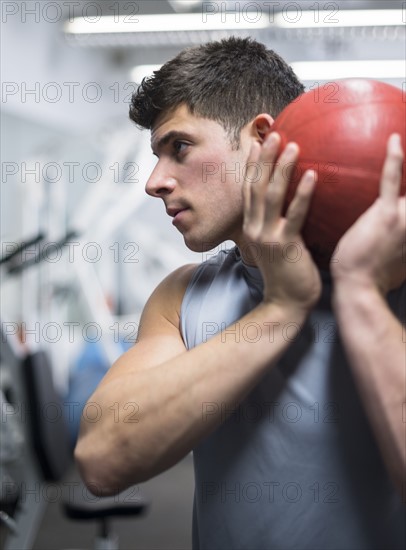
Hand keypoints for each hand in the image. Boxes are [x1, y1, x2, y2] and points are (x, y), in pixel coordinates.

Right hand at [242, 132, 320, 312]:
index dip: (252, 165)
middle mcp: (255, 228)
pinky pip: (295, 214)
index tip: (257, 143)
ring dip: (282, 168)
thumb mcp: (273, 245)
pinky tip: (311, 175)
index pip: (249, 190)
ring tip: (292, 146)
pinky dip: (302, 194)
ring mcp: (267, 236)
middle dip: (265, 158)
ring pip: (271, 195)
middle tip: (274, 134)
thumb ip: (275, 224)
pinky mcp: (284, 245)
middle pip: (257, 186)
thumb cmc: (284, 273)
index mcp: (251, 226)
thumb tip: (286, 206)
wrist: (284, 302)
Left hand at [331, 134, 405, 293]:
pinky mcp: (386, 214)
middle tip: (405, 179)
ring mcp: (405, 217)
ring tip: (404, 140)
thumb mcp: (399, 264)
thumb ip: (402, 246)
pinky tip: (394, 140)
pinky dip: (394, 159)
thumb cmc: (373, 278)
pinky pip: (391, 180)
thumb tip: (397, 244)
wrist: (359, 289)